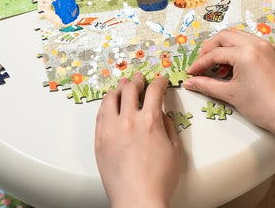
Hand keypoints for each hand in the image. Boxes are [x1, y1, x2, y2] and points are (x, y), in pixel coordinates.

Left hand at [95, 74, 180, 207]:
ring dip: (119, 89)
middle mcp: (128, 120)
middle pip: (130, 89)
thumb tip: (161, 114)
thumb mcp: (175, 149)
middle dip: (138, 80)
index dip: (160, 82)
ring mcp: (111, 129)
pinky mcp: (99, 140)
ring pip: (111, 98)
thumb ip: (168, 126)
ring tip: (123, 86)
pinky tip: (110, 104)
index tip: (161, 81)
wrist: (137, 200)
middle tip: (140, 78)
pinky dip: (106, 104)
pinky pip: (100, 114)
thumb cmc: (159, 179)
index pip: (155, 90)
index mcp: (150, 121)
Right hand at [184, 29, 274, 136]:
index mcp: (246, 53)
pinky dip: (241, 49)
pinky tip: (237, 65)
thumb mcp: (231, 94)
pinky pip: (253, 42)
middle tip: (202, 63)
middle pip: (225, 37)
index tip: (192, 73)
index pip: (215, 54)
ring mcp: (268, 46)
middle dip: (210, 49)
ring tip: (219, 65)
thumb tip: (190, 82)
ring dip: (226, 46)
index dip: (200, 63)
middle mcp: (257, 44)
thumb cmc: (263, 107)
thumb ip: (207, 85)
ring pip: (239, 36)